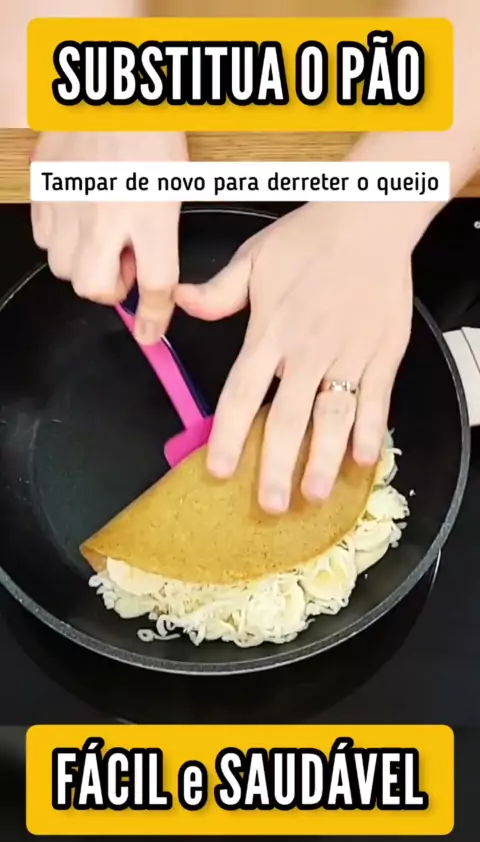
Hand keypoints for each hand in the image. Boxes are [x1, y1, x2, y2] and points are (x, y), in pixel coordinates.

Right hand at [31, 131, 187, 343]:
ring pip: (65, 270)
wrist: (110, 88)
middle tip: (125, 264)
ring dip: (85, 265)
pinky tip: (78, 220)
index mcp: (152, 211)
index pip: (157, 283)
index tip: (150, 332)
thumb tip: (148, 281)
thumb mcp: (175, 186)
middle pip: (98, 288)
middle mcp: (108, 213)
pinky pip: (43, 240)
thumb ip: (162, 238)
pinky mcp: (44, 189)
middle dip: (112, 288)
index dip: (154, 317)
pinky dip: (61, 241)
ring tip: (101, 236)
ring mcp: (70, 202)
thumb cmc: (150, 130)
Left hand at [175, 203, 413, 513]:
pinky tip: (364, 459)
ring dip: (324, 458)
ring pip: (334, 413)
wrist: (370, 217)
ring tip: (314, 495)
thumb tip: (179, 302)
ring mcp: (348, 352)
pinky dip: (372, 428)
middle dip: (277, 465)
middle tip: (269, 504)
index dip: (230, 436)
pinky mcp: (383, 351)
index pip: (243, 392)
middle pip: (288, 416)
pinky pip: (377, 397)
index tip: (220, 471)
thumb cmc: (309, 237)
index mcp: (270, 331)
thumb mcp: (253, 258)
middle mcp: (307, 348)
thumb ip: (218, 292)